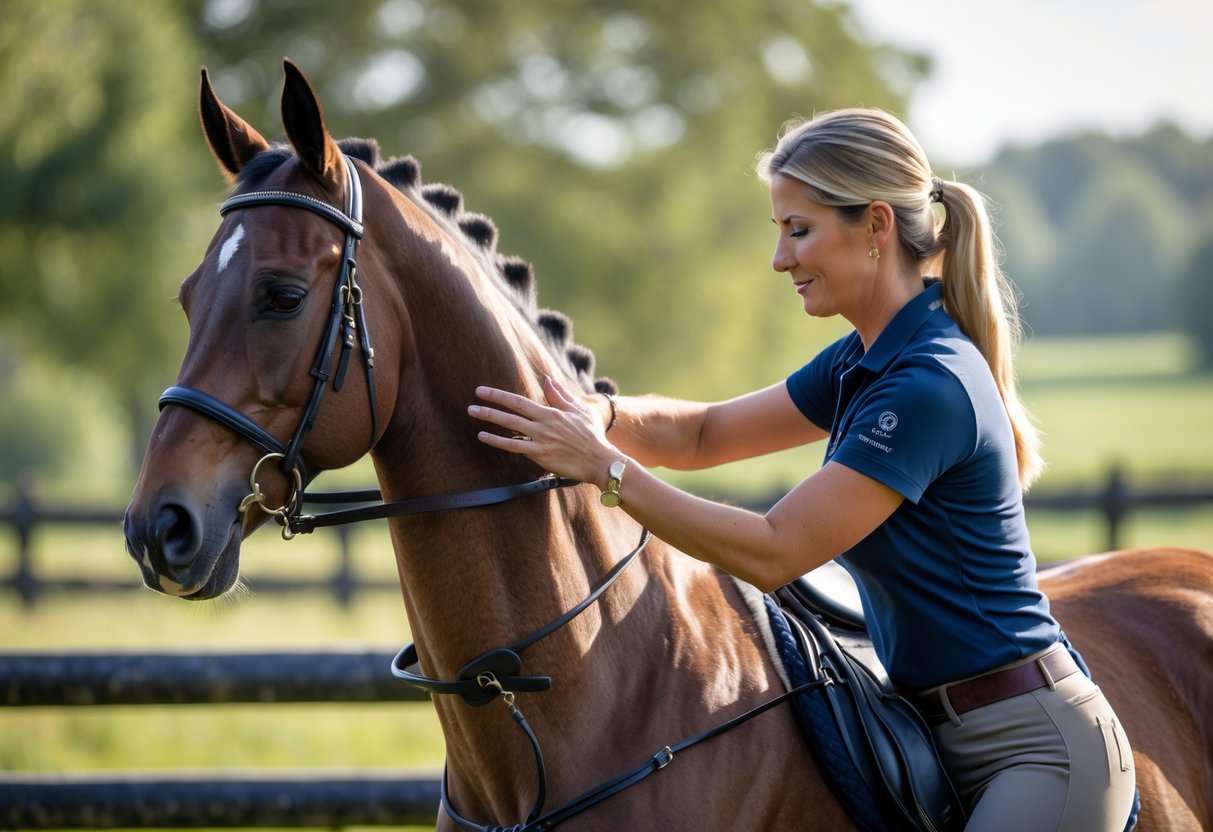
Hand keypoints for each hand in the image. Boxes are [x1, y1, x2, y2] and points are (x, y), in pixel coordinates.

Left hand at [470, 375, 617, 486]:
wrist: (599, 460)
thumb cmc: (591, 436)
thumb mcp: (579, 411)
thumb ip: (560, 395)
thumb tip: (547, 380)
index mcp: (552, 412)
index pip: (520, 401)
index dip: (499, 395)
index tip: (483, 391)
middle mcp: (544, 424)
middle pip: (512, 412)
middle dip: (490, 405)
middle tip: (472, 401)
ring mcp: (541, 439)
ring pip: (510, 427)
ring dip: (490, 419)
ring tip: (473, 414)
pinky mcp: (541, 455)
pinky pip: (515, 447)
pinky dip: (498, 441)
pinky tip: (484, 437)